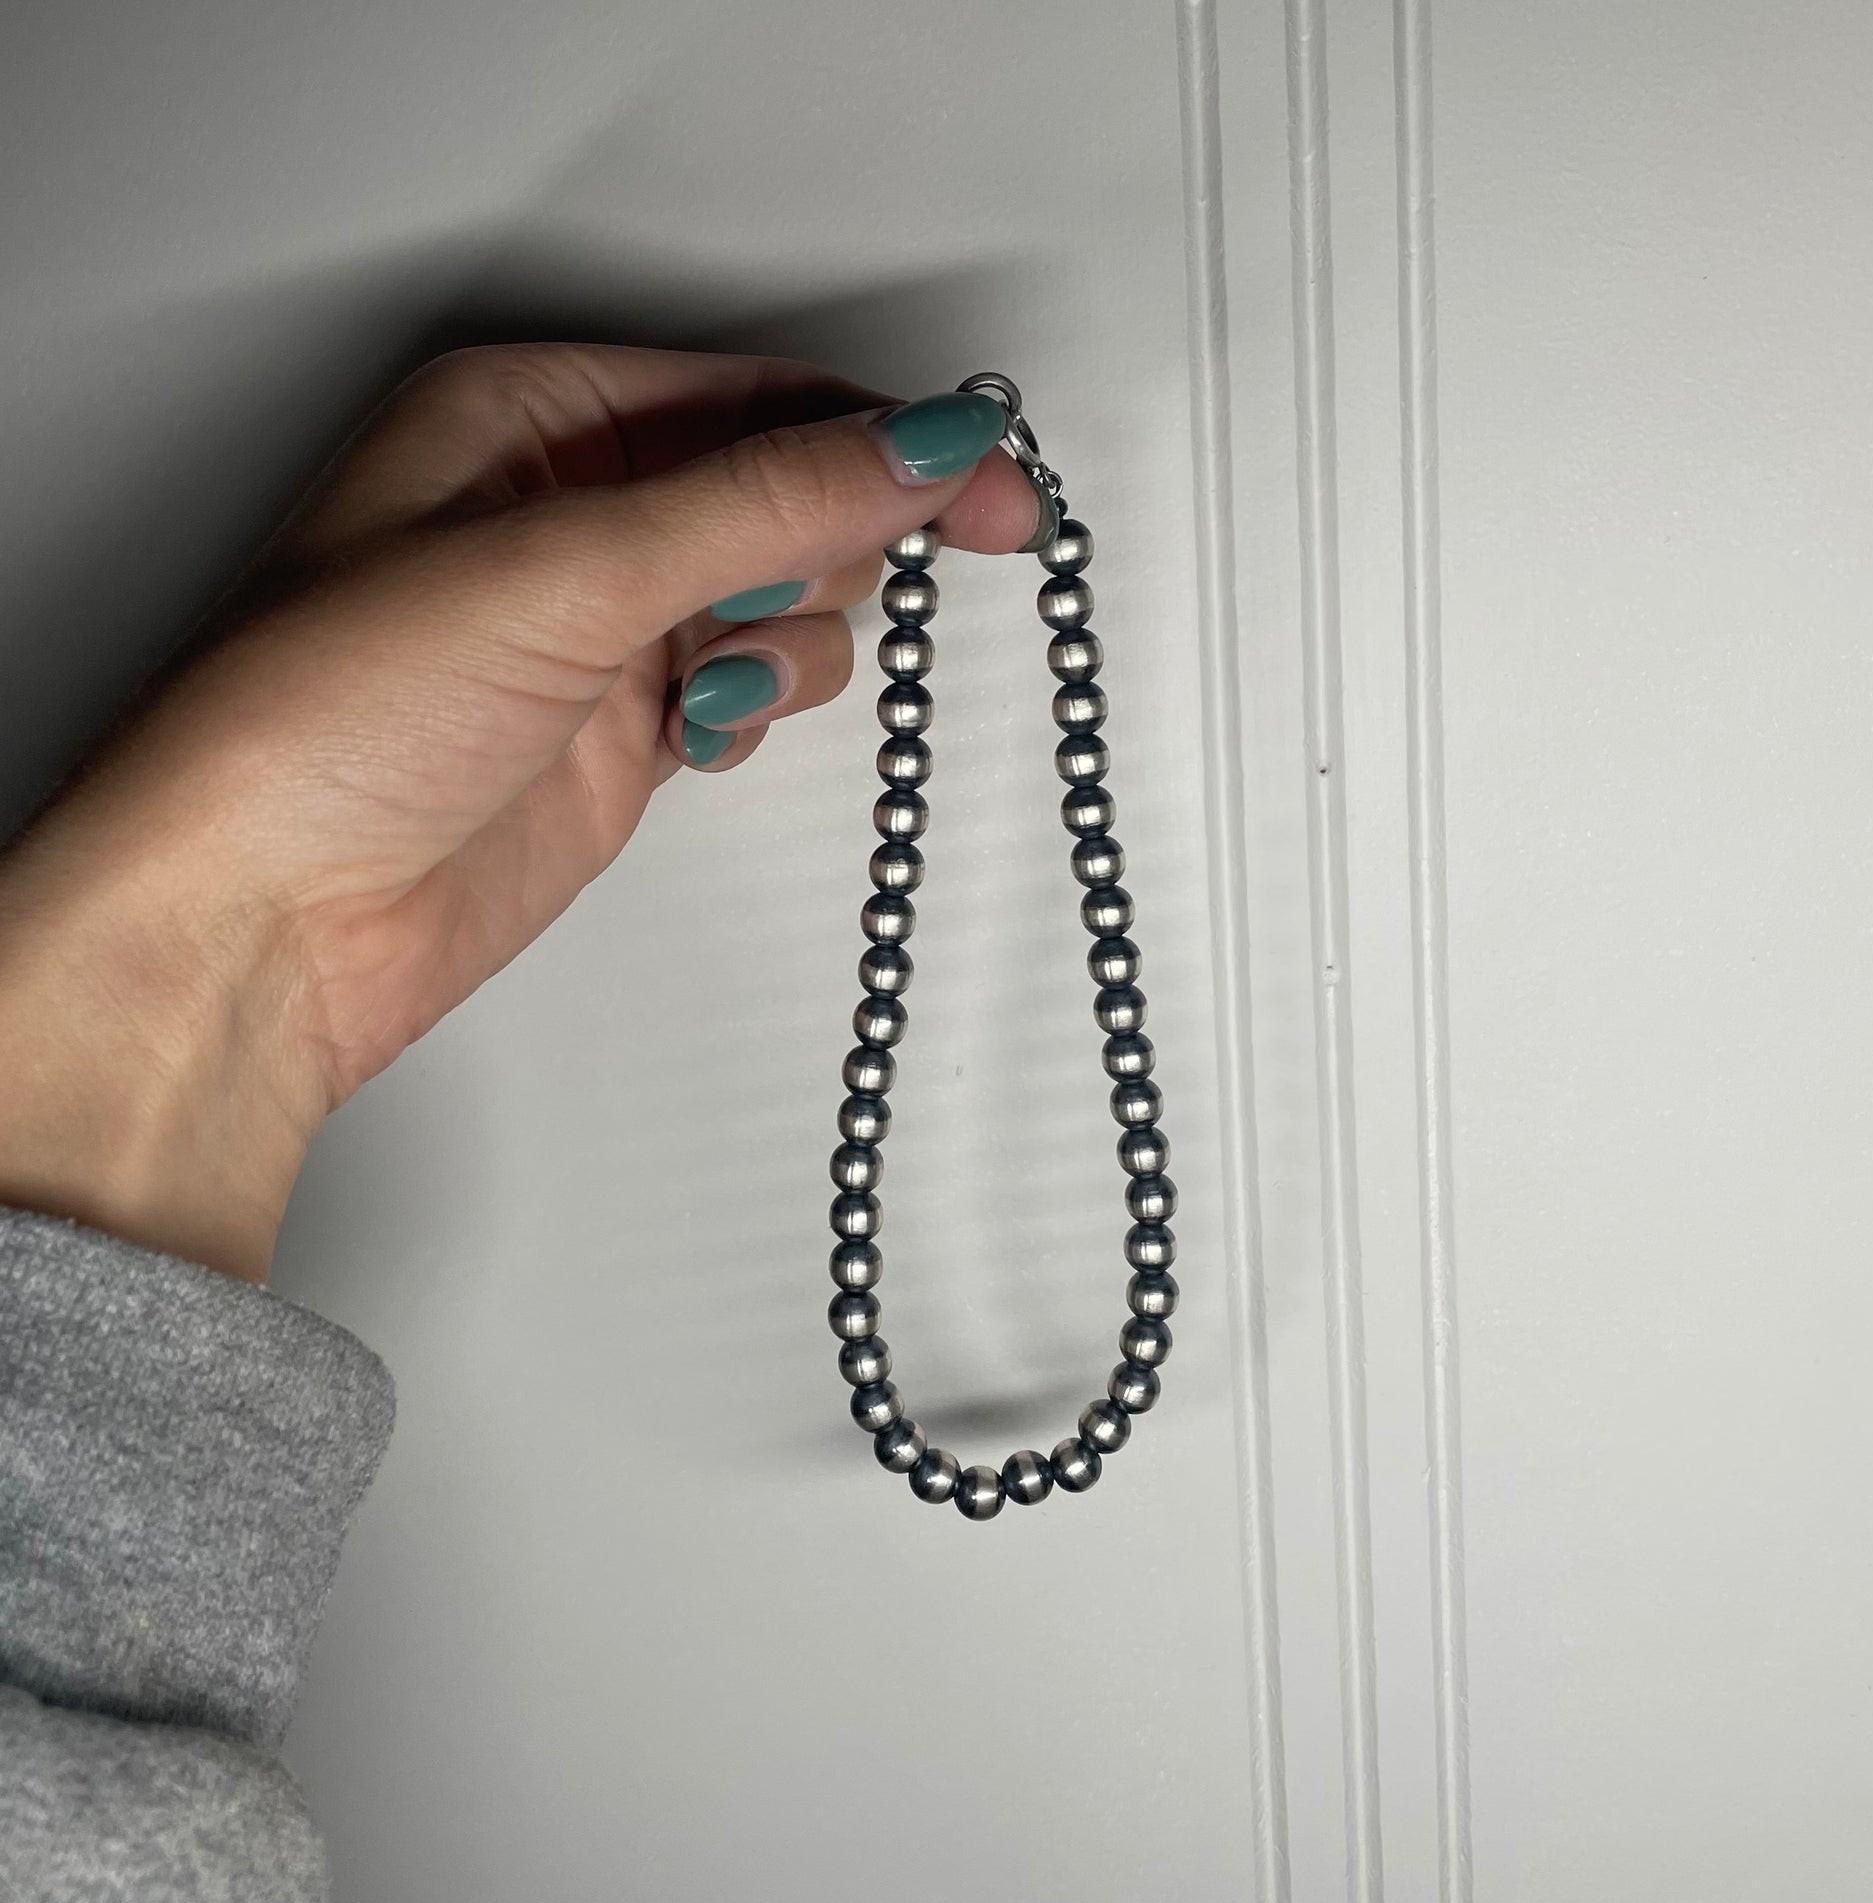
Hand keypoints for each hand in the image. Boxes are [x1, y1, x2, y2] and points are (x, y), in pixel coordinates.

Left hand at [0, 345, 1037, 1279]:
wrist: (267, 925)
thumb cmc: (319, 723)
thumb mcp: (564, 570)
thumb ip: (765, 500)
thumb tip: (922, 441)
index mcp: (525, 417)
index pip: (753, 394)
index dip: (884, 433)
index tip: (992, 481)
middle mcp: (565, 511)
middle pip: (783, 489)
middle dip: (824, 538)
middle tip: (835, 583)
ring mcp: (598, 627)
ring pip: (782, 596)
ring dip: (781, 639)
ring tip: (702, 679)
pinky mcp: (621, 730)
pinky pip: (753, 688)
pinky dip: (751, 709)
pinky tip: (691, 730)